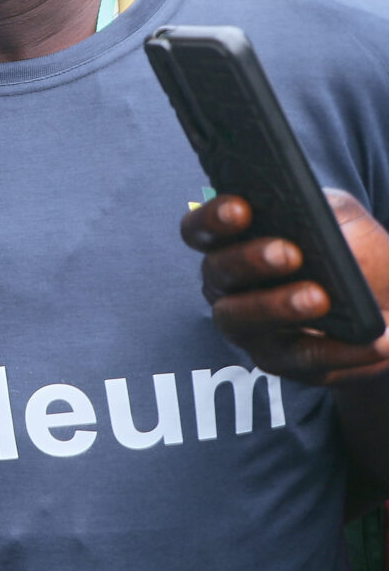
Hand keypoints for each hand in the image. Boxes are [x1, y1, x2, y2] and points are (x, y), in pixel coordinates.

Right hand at [183, 191, 388, 385]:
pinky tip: (378, 339)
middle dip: (249, 261)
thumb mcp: (342, 219)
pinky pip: (304, 358)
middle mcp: (227, 288)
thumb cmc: (354, 252)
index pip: (201, 230)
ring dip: (279, 307)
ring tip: (321, 298)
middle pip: (218, 272)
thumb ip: (321, 209)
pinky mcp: (281, 362)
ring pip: (242, 319)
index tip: (242, 208)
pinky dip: (342, 350)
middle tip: (291, 253)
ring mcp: (248, 327)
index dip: (212, 219)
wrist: (385, 300)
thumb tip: (311, 218)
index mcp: (232, 243)